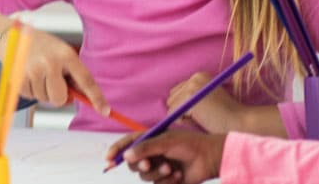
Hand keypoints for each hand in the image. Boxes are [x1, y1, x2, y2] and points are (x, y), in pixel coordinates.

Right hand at [0, 23, 108, 113]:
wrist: (12, 35)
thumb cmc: (41, 45)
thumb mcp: (62, 52)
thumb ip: (73, 73)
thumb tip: (83, 96)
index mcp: (66, 55)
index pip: (86, 81)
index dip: (96, 97)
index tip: (105, 111)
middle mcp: (50, 63)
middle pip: (60, 98)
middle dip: (58, 95)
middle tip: (52, 80)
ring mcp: (33, 71)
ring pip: (44, 99)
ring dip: (43, 91)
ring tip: (38, 73)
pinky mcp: (19, 78)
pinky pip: (31, 97)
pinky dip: (31, 89)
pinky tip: (29, 75)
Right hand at [105, 130, 225, 183]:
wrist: (209, 159)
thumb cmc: (188, 144)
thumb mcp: (165, 142)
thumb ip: (145, 148)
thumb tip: (125, 156)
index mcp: (148, 139)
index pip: (126, 144)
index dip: (116, 151)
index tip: (108, 159)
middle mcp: (151, 154)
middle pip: (132, 163)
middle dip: (140, 165)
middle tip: (149, 164)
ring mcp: (158, 167)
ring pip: (145, 176)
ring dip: (157, 173)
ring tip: (172, 169)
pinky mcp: (167, 181)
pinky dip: (167, 181)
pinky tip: (179, 175)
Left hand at [166, 72, 242, 133]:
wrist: (241, 122)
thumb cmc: (225, 116)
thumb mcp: (206, 100)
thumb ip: (190, 98)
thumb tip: (168, 103)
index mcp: (199, 76)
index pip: (178, 91)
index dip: (185, 105)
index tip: (202, 111)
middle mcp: (194, 77)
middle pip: (172, 97)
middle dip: (182, 110)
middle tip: (201, 115)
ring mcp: (192, 86)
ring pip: (172, 105)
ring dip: (183, 116)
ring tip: (201, 118)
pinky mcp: (190, 98)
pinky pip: (174, 113)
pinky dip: (182, 121)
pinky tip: (199, 120)